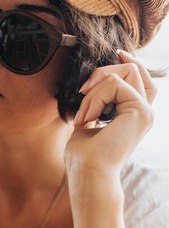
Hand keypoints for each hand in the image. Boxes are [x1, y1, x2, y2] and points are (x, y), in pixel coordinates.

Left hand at [65, 50, 156, 180]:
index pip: (140, 79)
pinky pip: (115, 84)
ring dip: (94, 91)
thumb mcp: (88, 121)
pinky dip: (94, 98)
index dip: (130, 63)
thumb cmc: (84, 156)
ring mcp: (145, 111)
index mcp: (134, 116)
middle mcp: (145, 113)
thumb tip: (90, 84)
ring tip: (83, 116)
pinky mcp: (140, 111)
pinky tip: (87, 118)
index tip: (116, 54)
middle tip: (82, 93)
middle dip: (103, 73)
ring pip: (124, 73)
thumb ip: (94, 103)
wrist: (88, 173)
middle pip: (135, 70)